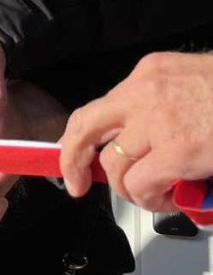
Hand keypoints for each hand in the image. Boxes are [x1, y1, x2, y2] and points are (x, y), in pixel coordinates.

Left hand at [59, 51, 212, 210]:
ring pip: (115, 165)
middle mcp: (145, 91)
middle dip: (75, 161)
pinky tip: (170, 201)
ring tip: (158, 196)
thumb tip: (148, 144)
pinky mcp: (178, 149)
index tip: (76, 160)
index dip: (80, 137)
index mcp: (152, 72)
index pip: (100, 106)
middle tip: (79, 185)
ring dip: (131, 190)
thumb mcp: (199, 84)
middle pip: (85, 128)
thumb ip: (167, 106)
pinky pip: (141, 185)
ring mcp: (158, 120)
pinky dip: (150, 200)